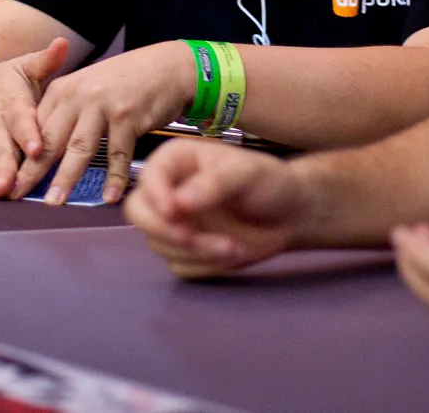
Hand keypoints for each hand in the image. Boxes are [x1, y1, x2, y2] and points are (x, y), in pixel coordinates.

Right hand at [0, 38, 66, 197]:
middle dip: (4, 167)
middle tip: (9, 185)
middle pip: (0, 148)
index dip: (28, 134)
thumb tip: (63, 42)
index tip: (37, 148)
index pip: (21, 120)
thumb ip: (45, 61)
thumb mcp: (23, 67)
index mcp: (12, 104)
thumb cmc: (1, 80)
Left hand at [14, 40, 196, 205]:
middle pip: (50, 140)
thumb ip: (64, 113)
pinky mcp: (128, 115)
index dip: (20, 156)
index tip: (9, 179)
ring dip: (66, 178)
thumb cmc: (125, 82)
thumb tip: (41, 150)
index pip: (35, 128)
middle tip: (16, 195)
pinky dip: (113, 177)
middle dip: (32, 171)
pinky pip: (117, 153)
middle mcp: (79, 96)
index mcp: (62, 90)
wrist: (166, 66)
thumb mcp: (87, 88)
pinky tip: (109, 196)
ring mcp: (103, 105)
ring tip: (55, 202)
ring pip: (79, 148)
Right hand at [125, 137, 305, 276]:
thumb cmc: (268, 182)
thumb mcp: (246, 173)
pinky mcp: (184, 250)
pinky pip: (178, 265)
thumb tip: (179, 202)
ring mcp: (175, 223)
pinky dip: (203, 265)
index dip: (155, 195)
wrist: (290, 215)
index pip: (149, 177)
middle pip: (138, 213)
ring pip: (160, 244)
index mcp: (176, 162)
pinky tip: (230, 253)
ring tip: (233, 247)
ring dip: (194, 251)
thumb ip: (213, 184)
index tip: (174, 211)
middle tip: (192, 239)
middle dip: (165, 230)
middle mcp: (169, 191)